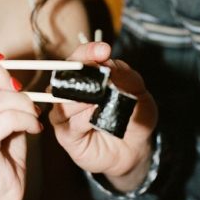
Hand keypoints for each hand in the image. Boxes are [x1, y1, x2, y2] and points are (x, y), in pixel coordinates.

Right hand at [48, 42, 157, 190]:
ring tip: (99, 97)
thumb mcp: (138, 93)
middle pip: (64, 75)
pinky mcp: (66, 135)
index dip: (88, 51)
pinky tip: (94, 115)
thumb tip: (108, 63)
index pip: (79, 57)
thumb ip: (126, 76)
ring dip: (81, 95)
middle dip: (80, 70)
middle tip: (100, 70)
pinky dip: (82, 117)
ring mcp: (65, 114)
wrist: (136, 148)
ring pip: (61, 99)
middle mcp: (70, 93)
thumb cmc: (133, 116)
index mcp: (85, 77)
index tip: (104, 51)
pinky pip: (68, 123)